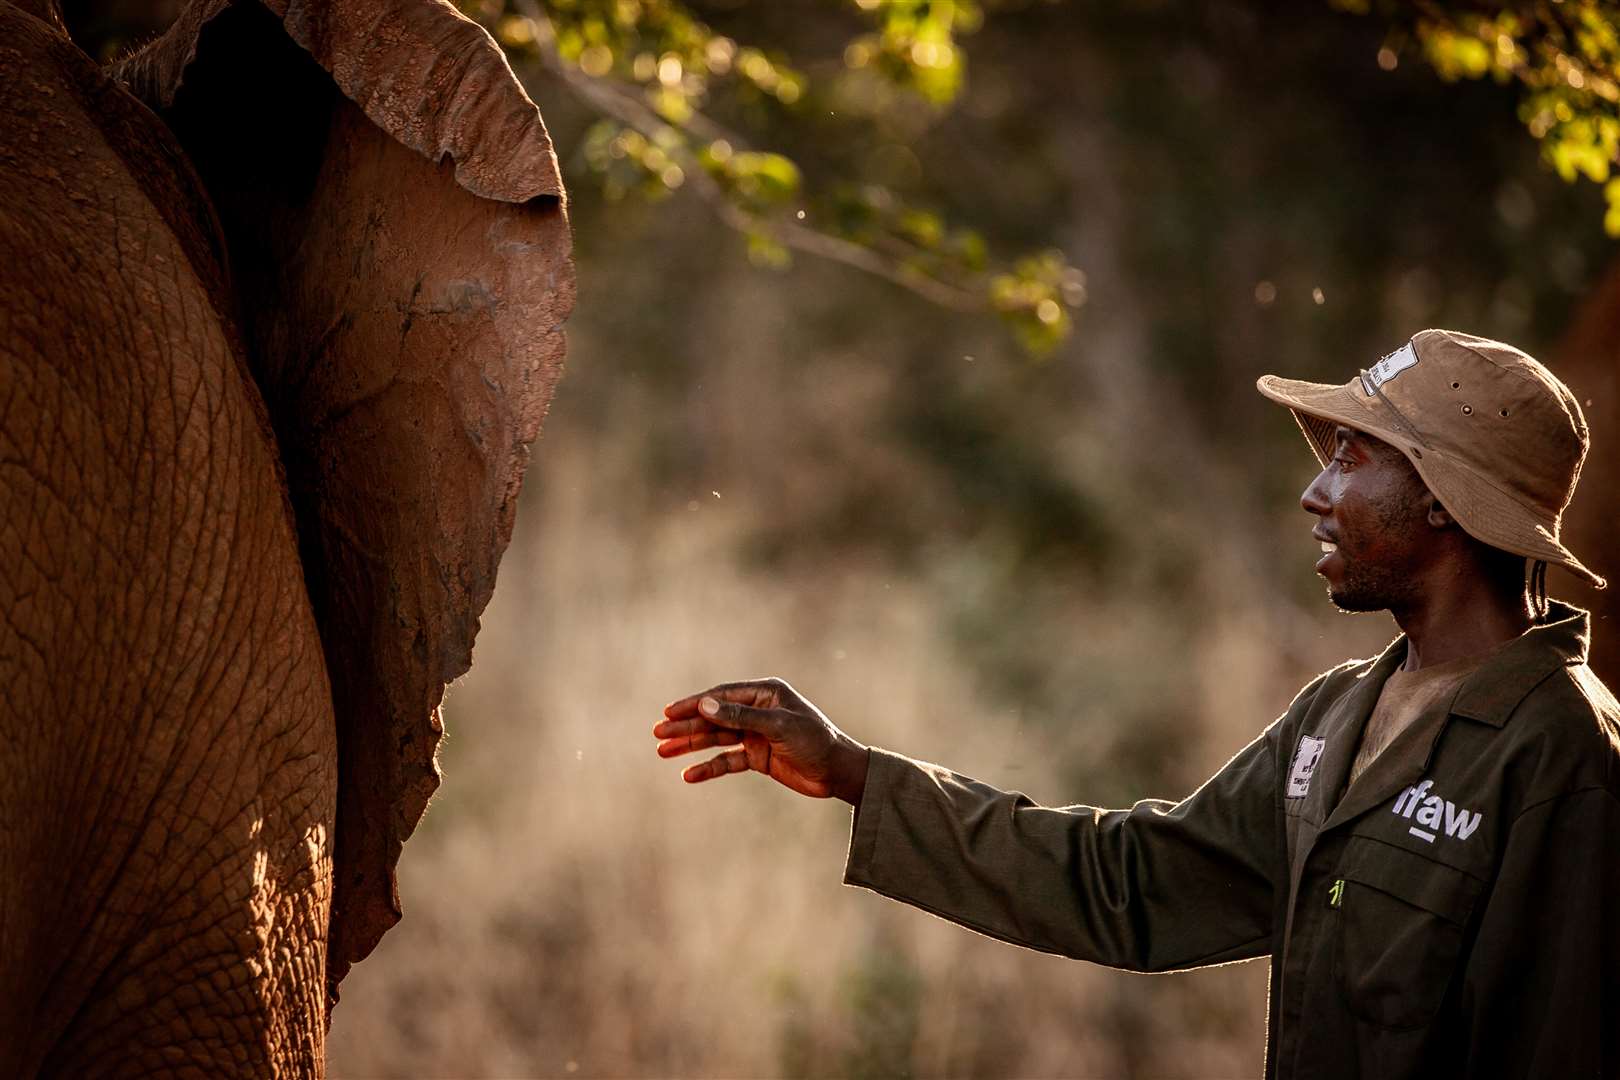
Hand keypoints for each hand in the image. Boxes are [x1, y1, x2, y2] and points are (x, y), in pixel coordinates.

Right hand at [654, 677, 869, 803]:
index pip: (721, 696)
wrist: (838, 772)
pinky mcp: (758, 757)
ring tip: (662, 752)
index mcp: (765, 693)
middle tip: (657, 734)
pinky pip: (727, 760)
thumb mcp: (778, 726)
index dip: (693, 704)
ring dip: (691, 745)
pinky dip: (709, 767)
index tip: (668, 712)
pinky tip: (689, 775)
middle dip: (686, 726)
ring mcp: (756, 734)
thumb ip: (740, 716)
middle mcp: (758, 710)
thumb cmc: (815, 741)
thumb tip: (705, 704)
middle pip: (714, 717)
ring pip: (716, 738)